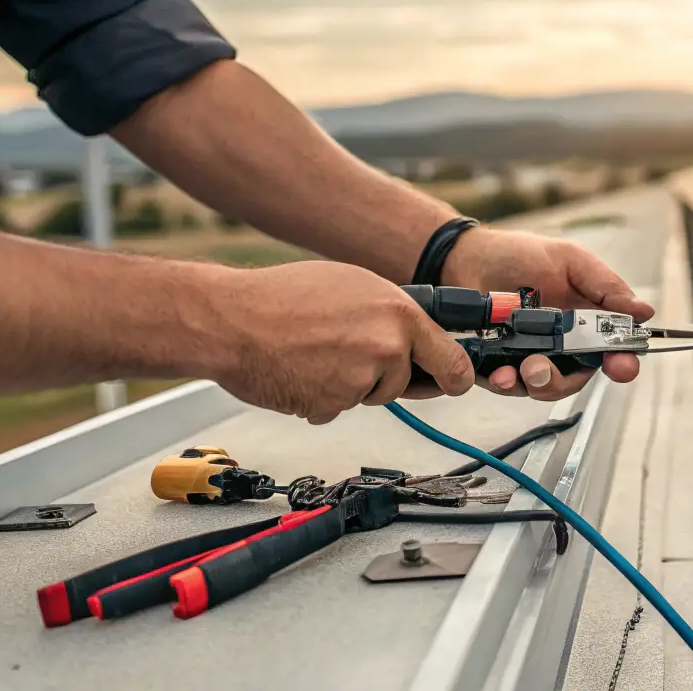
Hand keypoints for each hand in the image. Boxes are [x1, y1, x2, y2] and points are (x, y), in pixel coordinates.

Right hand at [202, 261, 475, 422]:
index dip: (457, 375)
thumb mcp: (354, 285)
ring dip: (350, 384)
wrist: (233, 321)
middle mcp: (387, 347)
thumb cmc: (282, 296)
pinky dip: (322, 396)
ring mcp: (360, 380)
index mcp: (399, 313)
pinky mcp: (333, 405)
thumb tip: (413, 337)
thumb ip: (390, 315)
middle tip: (352, 357)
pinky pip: (338, 407)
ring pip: (370, 394)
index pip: (451, 359)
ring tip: (316, 352)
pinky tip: (301, 368)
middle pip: (407, 382)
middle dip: (388, 378)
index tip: (459, 382)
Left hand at [439, 227, 650, 400]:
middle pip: (577, 378)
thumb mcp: (570, 261)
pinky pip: (509, 385)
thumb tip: (644, 311)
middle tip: (544, 366)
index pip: (614, 351)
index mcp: (586, 320)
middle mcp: (563, 344)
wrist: (468, 256)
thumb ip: (605, 287)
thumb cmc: (521, 254)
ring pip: (544, 387)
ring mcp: (531, 356)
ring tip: (522, 367)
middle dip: (564, 380)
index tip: (620, 367)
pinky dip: (507, 383)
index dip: (622, 364)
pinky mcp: (501, 364)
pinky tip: (501, 374)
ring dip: (537, 383)